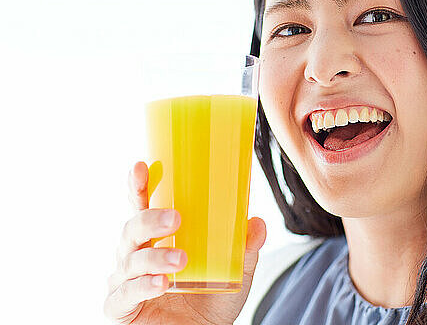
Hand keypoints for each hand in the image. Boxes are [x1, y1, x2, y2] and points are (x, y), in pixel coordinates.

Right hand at [104, 161, 266, 323]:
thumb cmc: (212, 299)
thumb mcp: (236, 270)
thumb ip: (245, 247)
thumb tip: (256, 223)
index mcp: (157, 238)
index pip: (142, 206)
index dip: (138, 186)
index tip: (142, 167)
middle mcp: (136, 255)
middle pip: (132, 229)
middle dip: (150, 219)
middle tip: (176, 218)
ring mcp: (126, 281)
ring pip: (130, 260)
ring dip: (154, 257)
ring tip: (180, 260)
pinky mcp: (122, 308)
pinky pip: (124, 294)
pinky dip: (142, 286)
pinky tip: (161, 284)